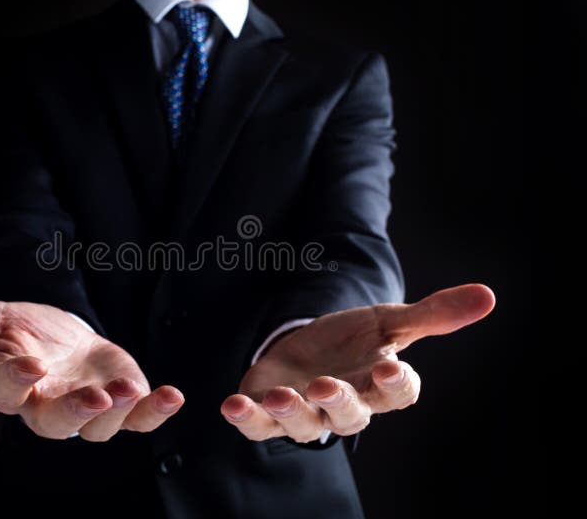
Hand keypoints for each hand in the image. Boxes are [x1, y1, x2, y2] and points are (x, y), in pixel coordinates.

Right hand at [0, 290, 183, 440]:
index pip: (7, 393)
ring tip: (130, 389)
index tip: (29, 364)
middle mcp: (48, 406)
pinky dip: (155, 411)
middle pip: (58, 422)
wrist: (62, 337)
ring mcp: (88, 409)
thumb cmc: (23, 332)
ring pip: (101, 426)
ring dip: (120, 411)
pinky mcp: (121, 404)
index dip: (15, 380)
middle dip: (76, 413)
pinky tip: (173, 396)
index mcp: (12, 387)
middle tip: (95, 398)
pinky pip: (138, 418)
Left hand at [221, 284, 494, 442]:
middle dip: (338, 402)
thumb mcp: (391, 320)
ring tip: (280, 395)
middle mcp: (344, 404)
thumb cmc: (354, 339)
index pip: (398, 393)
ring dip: (291, 413)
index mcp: (378, 383)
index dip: (396, 383)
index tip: (390, 366)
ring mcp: (305, 410)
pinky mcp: (268, 411)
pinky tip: (231, 404)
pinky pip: (258, 425)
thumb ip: (434, 313)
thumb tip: (488, 295)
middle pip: (350, 416)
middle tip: (327, 386)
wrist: (308, 345)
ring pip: (303, 425)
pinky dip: (246, 418)